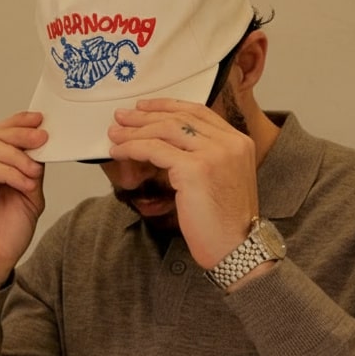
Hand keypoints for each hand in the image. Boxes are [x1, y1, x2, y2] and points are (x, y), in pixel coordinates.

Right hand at [0, 111, 47, 292]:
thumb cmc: (6, 237)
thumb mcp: (30, 200)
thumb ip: (33, 175)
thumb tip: (40, 150)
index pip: (5, 136)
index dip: (20, 124)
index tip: (41, 120)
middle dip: (21, 133)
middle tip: (42, 138)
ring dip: (18, 156)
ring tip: (34, 172)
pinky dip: (8, 173)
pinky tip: (24, 183)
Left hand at [108, 99, 258, 268]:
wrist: (237, 249)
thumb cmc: (226, 225)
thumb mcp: (222, 181)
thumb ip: (205, 159)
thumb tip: (167, 148)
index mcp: (239, 143)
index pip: (199, 112)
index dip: (168, 106)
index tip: (145, 107)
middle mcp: (229, 143)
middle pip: (180, 118)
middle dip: (146, 115)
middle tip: (121, 117)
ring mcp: (214, 154)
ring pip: (165, 130)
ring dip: (135, 131)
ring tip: (115, 134)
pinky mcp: (195, 169)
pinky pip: (155, 150)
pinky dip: (133, 148)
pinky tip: (120, 152)